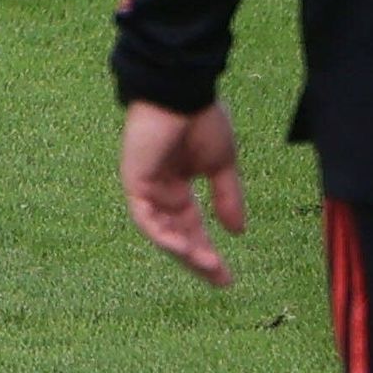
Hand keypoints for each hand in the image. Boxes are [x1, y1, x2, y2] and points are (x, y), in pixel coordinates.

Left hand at [121, 99, 245, 287]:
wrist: (183, 91)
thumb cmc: (201, 119)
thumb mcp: (222, 165)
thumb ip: (227, 197)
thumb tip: (237, 231)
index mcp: (178, 185)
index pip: (191, 227)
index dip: (208, 251)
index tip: (227, 277)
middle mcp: (160, 190)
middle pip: (177, 235)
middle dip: (198, 259)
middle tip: (220, 280)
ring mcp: (145, 186)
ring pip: (162, 232)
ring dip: (185, 252)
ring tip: (208, 266)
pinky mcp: (134, 181)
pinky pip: (146, 218)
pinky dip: (164, 235)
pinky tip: (185, 249)